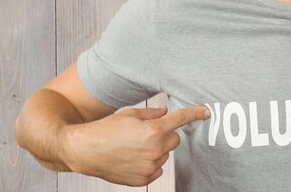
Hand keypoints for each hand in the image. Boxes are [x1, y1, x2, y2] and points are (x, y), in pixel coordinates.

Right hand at [63, 105, 209, 185]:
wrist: (84, 150)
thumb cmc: (105, 130)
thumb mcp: (130, 114)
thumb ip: (152, 114)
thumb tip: (166, 113)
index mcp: (154, 130)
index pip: (181, 119)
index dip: (195, 113)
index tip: (206, 112)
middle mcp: (155, 149)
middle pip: (174, 139)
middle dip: (165, 134)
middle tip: (146, 133)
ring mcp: (150, 167)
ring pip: (165, 154)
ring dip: (156, 150)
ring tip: (134, 147)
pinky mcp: (144, 179)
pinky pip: (157, 170)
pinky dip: (150, 164)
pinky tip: (134, 158)